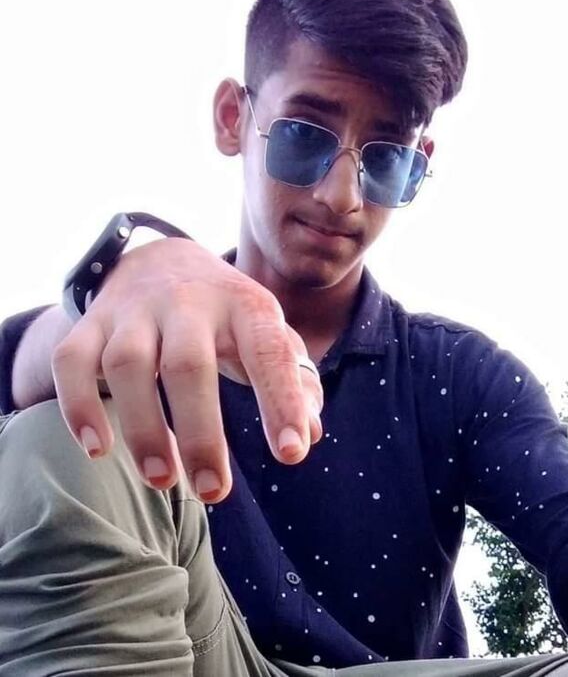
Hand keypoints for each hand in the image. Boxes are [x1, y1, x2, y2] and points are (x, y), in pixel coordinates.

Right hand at [51, 238, 322, 501]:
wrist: (162, 259)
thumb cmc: (226, 315)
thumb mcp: (267, 333)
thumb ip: (294, 379)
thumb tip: (310, 433)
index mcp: (243, 305)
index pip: (267, 350)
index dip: (282, 399)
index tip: (292, 452)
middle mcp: (188, 302)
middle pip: (188, 365)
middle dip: (200, 433)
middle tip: (214, 492)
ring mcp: (134, 310)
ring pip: (127, 364)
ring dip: (142, 427)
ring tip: (162, 479)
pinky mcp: (92, 321)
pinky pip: (72, 360)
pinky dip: (78, 405)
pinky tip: (98, 449)